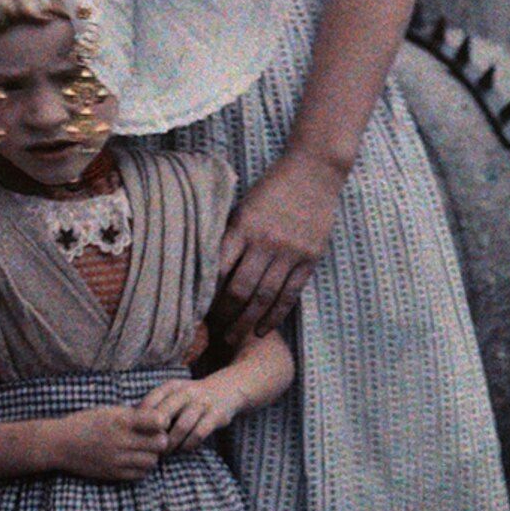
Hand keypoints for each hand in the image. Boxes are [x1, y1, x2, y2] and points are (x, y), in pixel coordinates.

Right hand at [50, 403, 168, 484]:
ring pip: (152, 461)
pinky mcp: (113, 474)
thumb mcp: (108, 411)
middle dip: (160, 440)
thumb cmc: (86, 423)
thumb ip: (132, 415)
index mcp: (120, 420)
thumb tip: (159, 418)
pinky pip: (140, 475)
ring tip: (143, 450)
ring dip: (151, 455)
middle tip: (153, 438)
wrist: (60, 444)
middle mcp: (120, 440)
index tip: (156, 422)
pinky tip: (134, 461)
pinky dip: (141, 468)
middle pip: (160, 443)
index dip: (162, 421)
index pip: (157, 421)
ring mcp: (117, 459)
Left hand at [136, 373, 244, 453]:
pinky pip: (199, 434)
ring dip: (172, 443)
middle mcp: (186, 392)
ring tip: (166, 452)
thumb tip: (128, 421)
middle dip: (155, 434)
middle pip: (164, 414)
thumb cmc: (191, 399)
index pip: (149, 403)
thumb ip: (155, 405)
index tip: (137, 436)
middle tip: (150, 448)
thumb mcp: (173, 394)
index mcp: (171, 386)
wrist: (226, 391)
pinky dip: (189, 445)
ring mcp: (202, 403)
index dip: (141, 422)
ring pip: (182, 426)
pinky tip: (184, 448)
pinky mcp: (215, 415)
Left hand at [216, 147, 344, 339]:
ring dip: (246, 323)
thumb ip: (231, 235)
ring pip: (264, 298)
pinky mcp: (309, 259)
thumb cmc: (273, 187)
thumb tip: (209, 268)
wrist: (314, 170)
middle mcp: (265, 242)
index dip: (205, 294)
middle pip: (239, 290)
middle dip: (223, 316)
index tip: (195, 311)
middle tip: (211, 334)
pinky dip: (275, 316)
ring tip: (232, 340)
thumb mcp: (243, 206)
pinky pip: (290, 294)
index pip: (218, 269)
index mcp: (242, 227)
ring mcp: (289, 252)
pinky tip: (262, 330)